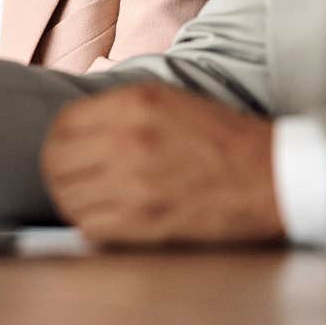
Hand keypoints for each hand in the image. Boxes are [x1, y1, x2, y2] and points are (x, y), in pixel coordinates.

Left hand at [40, 82, 283, 246]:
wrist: (269, 175)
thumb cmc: (224, 138)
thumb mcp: (171, 99)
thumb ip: (122, 108)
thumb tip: (78, 126)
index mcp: (135, 102)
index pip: (64, 124)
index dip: (59, 140)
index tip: (67, 151)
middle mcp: (128, 138)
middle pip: (56, 161)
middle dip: (59, 171)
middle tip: (71, 178)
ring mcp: (133, 182)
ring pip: (67, 196)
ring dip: (73, 200)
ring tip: (89, 199)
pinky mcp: (143, 220)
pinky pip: (89, 225)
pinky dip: (91, 223)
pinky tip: (106, 217)